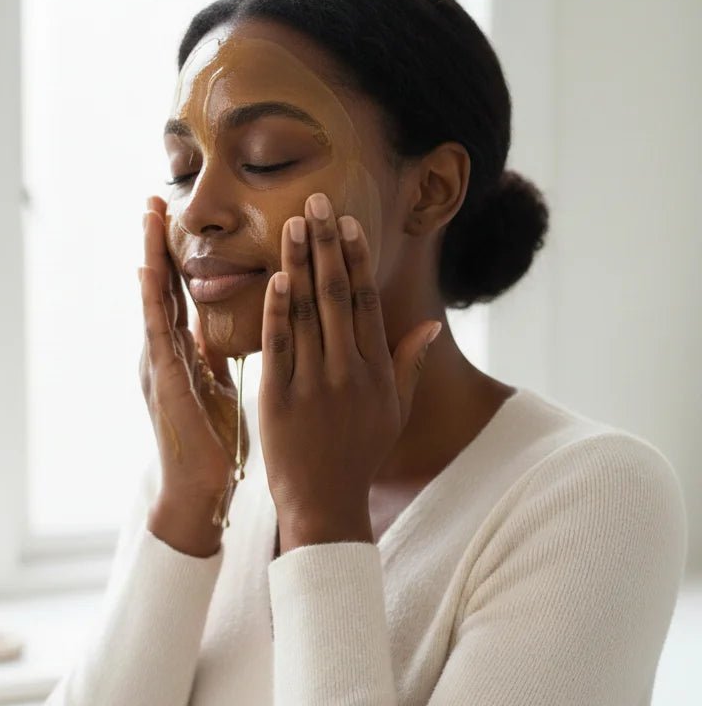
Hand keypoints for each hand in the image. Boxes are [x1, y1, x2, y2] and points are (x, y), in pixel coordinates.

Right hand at [139, 195, 250, 521]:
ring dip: (149, 259)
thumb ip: (211, 354)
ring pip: (152, 302)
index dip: (173, 257)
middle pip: (158, 289)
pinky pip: (157, 335)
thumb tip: (217, 327)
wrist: (199, 489)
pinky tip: (148, 273)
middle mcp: (162, 354)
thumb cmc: (210, 440)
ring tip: (146, 219)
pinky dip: (151, 302)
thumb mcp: (215, 385)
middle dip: (154, 245)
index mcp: (177, 353)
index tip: (170, 220)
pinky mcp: (164, 383)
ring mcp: (158, 366)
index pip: (175, 295)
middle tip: (151, 201)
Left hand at [258, 191, 441, 549]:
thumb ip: (409, 364)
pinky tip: (276, 277)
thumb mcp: (394, 412)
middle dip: (327, 245)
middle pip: (337, 296)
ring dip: (299, 265)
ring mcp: (314, 385)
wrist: (324, 503)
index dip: (357, 259)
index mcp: (376, 371)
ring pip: (307, 314)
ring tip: (293, 225)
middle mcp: (348, 372)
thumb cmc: (359, 455)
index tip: (348, 223)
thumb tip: (429, 325)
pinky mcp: (280, 399)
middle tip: (315, 202)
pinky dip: (277, 311)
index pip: (366, 302)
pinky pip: (279, 347)